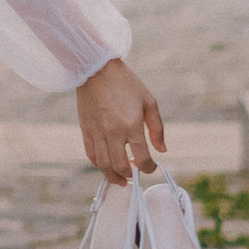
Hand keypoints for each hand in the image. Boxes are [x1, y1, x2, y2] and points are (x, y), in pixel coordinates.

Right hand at [77, 56, 165, 185]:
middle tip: (135, 173)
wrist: (97, 69)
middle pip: (121, 167)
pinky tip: (107, 165)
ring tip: (121, 178)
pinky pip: (91, 155)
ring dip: (113, 176)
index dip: (150, 168)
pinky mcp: (86, 130)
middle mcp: (113, 133)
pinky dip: (99, 164)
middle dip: (130, 175)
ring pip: (104, 165)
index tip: (152, 167)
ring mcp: (97, 132)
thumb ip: (157, 128)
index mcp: (132, 126)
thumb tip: (162, 150)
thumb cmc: (126, 83)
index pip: (142, 159)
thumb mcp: (149, 102)